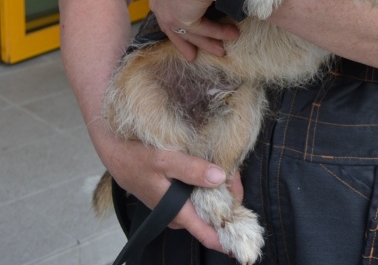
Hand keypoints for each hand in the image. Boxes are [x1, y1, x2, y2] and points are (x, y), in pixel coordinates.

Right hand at [94, 123, 243, 252]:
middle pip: (212, 216)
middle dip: (229, 200)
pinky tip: (215, 170)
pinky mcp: (176, 195)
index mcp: (176, 211)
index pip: (206, 233)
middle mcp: (178, 214)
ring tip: (229, 171)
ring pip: (206, 204)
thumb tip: (220, 177)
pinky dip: (209, 185)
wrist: (117, 151)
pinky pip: (199, 196)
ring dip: (220, 191)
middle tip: (236, 175)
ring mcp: (177, 205)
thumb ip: (192, 169)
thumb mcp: (166, 160)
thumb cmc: (139, 157)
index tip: (247, 239)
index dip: (227, 238)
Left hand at [143, 0, 241, 59]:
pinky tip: (232, 34)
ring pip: (182, 28)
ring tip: (221, 49)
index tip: (189, 12)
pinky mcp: (176, 16)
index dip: (179, 1)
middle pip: (168, 15)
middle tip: (192, 50)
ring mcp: (163, 3)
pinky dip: (215, 34)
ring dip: (205, 39)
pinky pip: (198, 30)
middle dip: (183, 34)